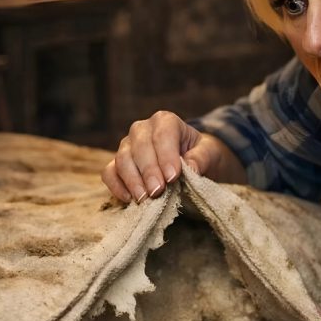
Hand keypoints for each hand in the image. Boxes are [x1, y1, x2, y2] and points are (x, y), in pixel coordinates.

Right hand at [101, 111, 242, 202]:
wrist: (191, 165)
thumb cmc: (200, 157)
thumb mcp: (210, 154)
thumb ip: (202, 158)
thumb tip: (191, 167)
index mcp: (166, 121)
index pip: (163, 134)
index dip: (166, 155)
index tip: (173, 177)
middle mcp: (143, 129)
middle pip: (140, 146)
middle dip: (148, 171)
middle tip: (157, 192)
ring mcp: (127, 146)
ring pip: (122, 158)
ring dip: (132, 180)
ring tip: (145, 198)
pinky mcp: (118, 164)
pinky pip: (109, 172)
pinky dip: (116, 185)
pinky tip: (129, 199)